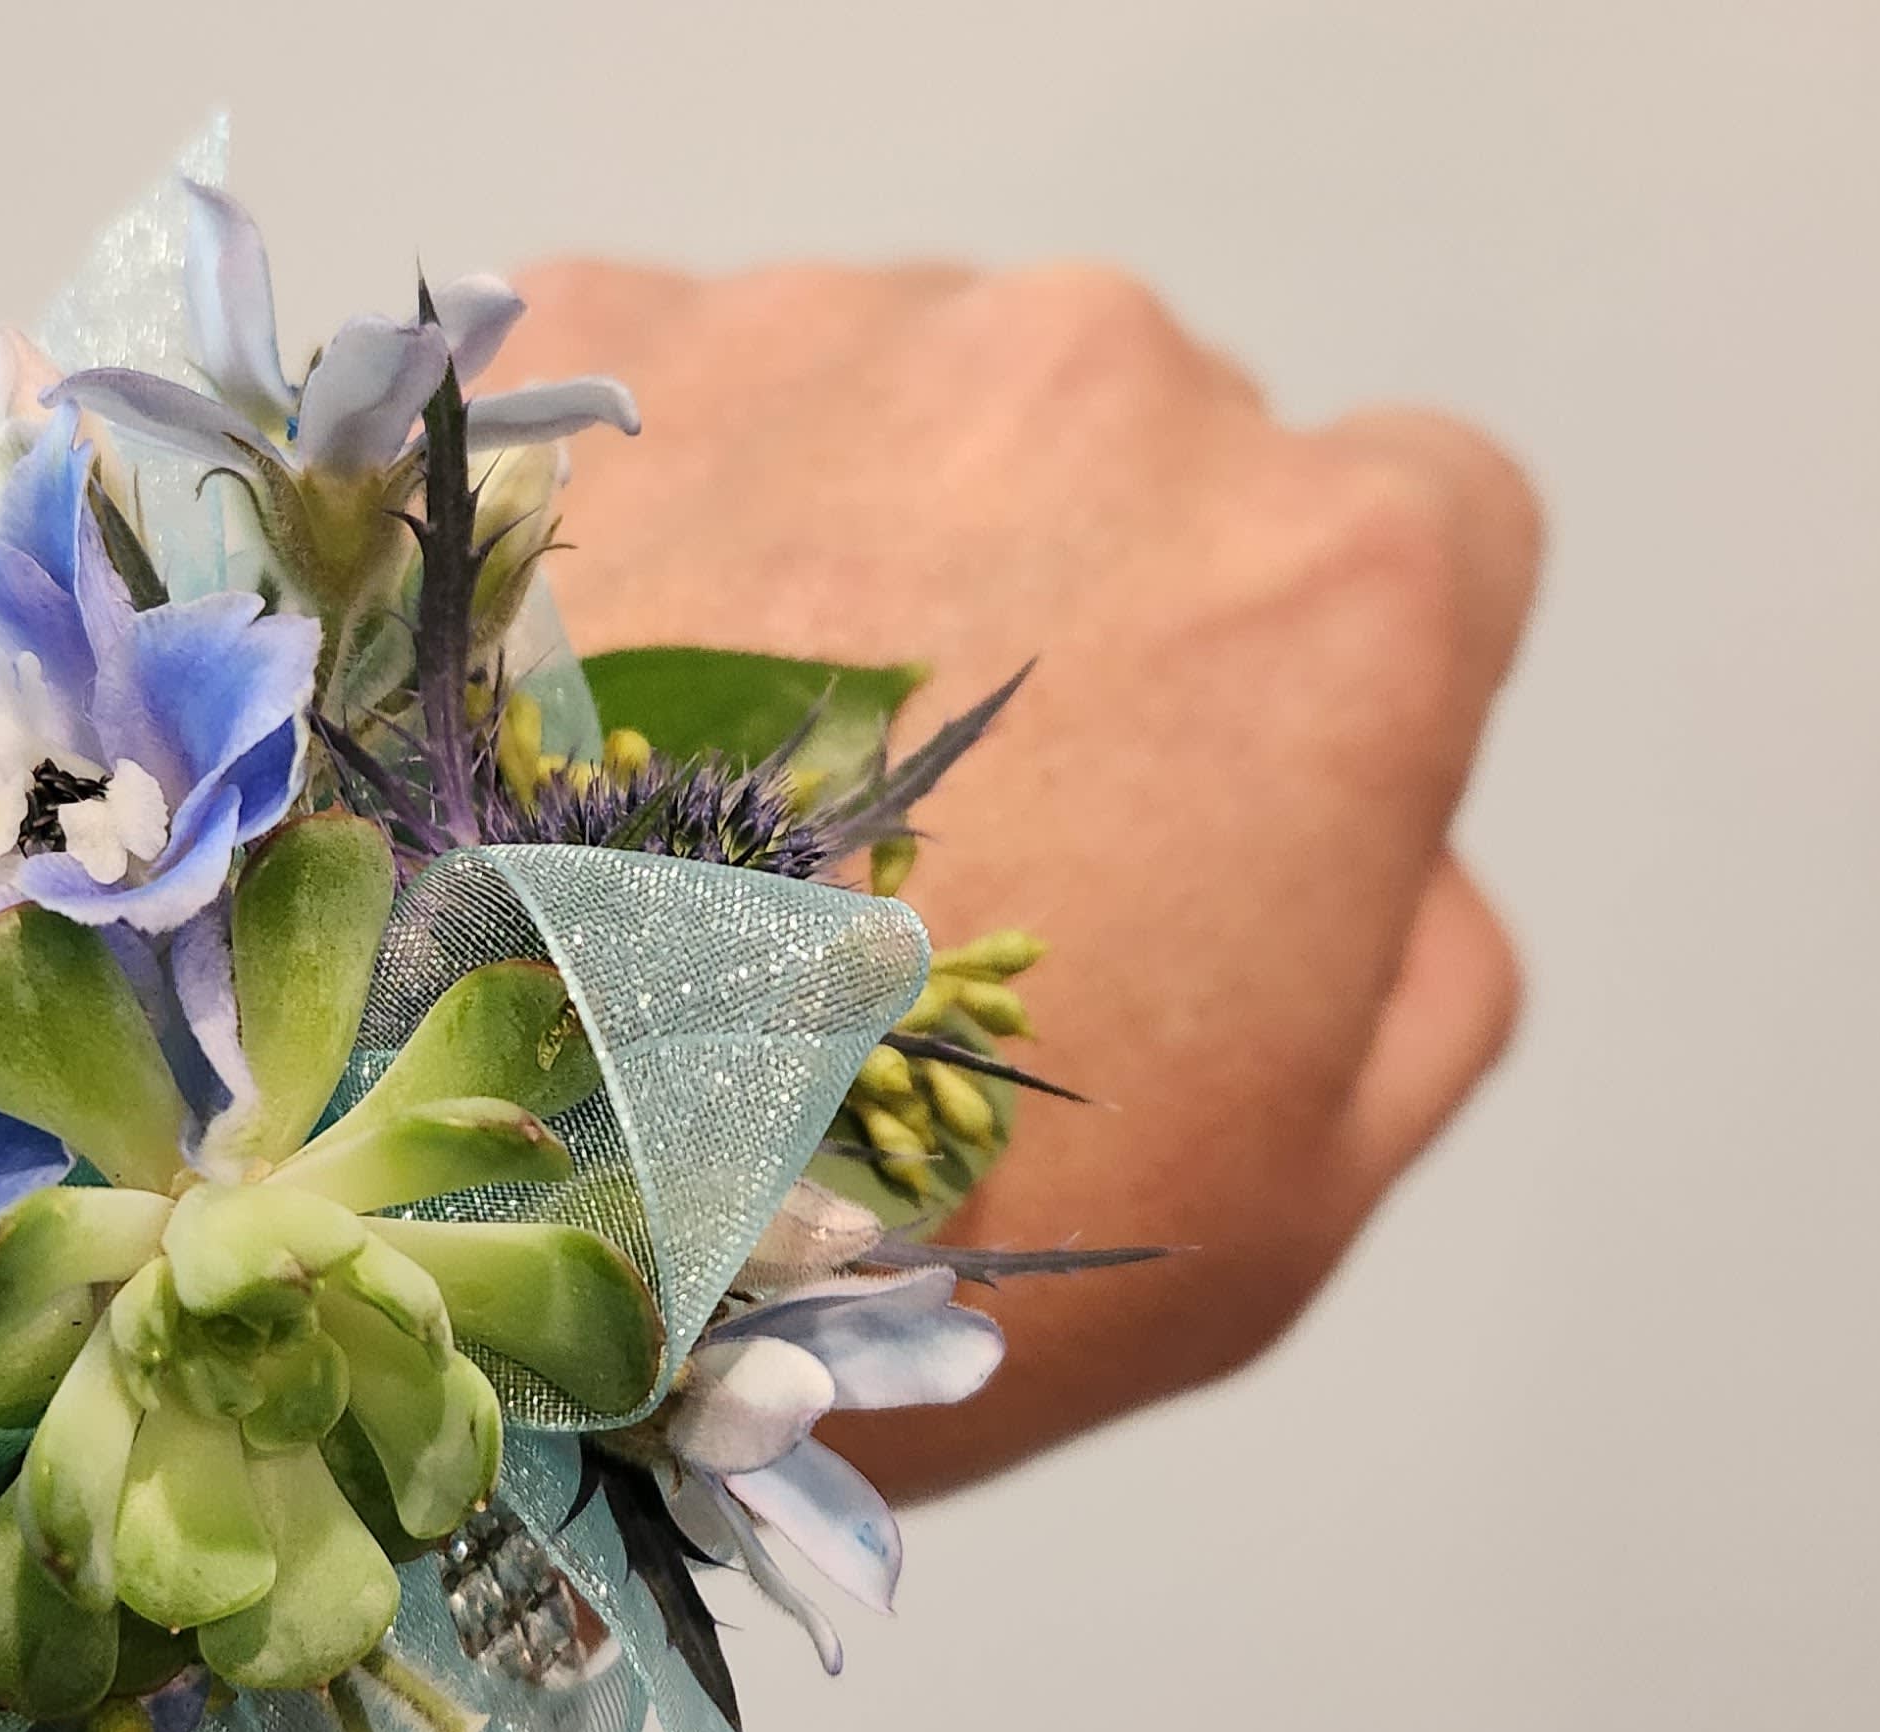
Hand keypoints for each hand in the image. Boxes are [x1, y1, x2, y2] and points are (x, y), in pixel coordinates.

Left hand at [491, 263, 1536, 1493]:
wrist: (453, 1199)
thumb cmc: (897, 1248)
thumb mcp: (1279, 1191)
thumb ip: (1422, 962)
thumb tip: (1407, 831)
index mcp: (1328, 585)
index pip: (1426, 529)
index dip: (1308, 678)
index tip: (1186, 797)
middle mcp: (1098, 385)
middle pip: (1148, 452)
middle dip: (1067, 610)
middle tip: (907, 841)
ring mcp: (823, 336)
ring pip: (904, 407)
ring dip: (847, 557)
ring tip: (709, 811)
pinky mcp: (576, 345)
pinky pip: (678, 406)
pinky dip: (653, 540)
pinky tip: (578, 737)